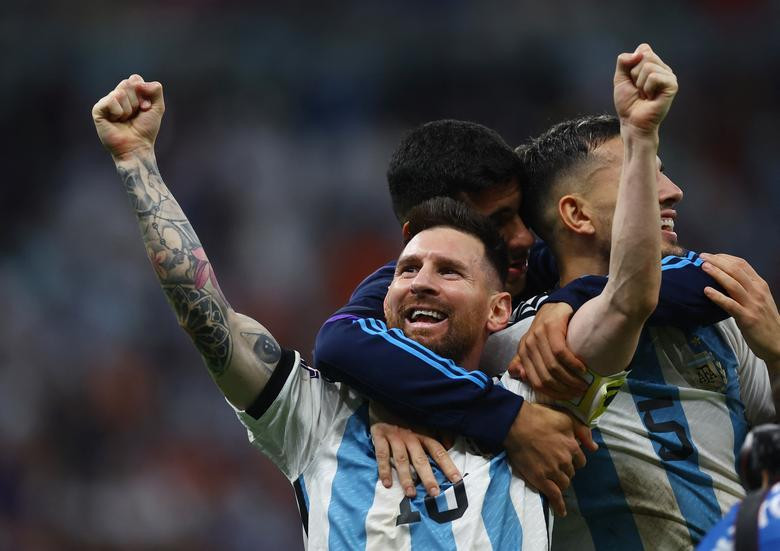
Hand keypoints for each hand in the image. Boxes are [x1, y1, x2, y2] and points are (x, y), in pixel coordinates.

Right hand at [92, 74, 164, 160]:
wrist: (137, 146)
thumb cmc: (146, 129)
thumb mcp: (157, 107)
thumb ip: (156, 90)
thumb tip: (137, 79)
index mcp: (129, 93)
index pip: (135, 79)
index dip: (144, 94)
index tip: (145, 108)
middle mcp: (116, 95)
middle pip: (127, 84)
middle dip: (136, 101)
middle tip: (135, 116)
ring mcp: (106, 102)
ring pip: (120, 93)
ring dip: (128, 110)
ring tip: (125, 120)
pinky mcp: (98, 110)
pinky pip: (111, 100)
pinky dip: (118, 112)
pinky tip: (116, 121)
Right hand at [370, 404, 460, 497]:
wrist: (384, 396)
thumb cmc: (406, 413)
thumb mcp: (423, 419)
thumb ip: (439, 431)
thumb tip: (450, 445)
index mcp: (423, 433)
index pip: (438, 451)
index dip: (448, 465)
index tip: (456, 481)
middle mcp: (411, 436)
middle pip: (420, 458)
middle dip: (428, 476)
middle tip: (434, 493)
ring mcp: (394, 436)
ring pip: (402, 459)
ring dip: (406, 477)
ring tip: (411, 493)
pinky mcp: (379, 435)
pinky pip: (381, 454)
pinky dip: (383, 469)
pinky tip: (387, 483)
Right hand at [503, 402, 596, 516]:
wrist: (515, 424)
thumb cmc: (539, 418)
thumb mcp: (565, 418)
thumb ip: (582, 431)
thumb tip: (595, 447)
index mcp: (572, 446)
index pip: (580, 461)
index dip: (573, 460)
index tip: (564, 458)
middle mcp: (565, 460)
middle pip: (571, 472)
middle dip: (565, 470)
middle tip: (553, 464)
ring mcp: (553, 471)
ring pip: (564, 483)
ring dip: (560, 482)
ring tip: (551, 479)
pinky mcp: (540, 479)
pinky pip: (554, 496)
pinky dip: (559, 505)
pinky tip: (561, 512)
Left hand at [508, 302, 587, 399]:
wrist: (556, 306)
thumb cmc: (547, 330)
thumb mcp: (534, 346)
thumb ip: (525, 362)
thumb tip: (519, 376)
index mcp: (522, 353)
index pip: (535, 382)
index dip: (553, 394)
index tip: (569, 398)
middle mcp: (527, 346)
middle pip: (545, 377)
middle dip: (564, 389)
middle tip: (579, 392)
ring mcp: (538, 336)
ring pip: (553, 367)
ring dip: (571, 379)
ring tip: (583, 383)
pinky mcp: (550, 328)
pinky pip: (561, 353)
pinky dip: (573, 364)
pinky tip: (582, 369)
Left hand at [614, 43, 677, 137]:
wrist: (631, 121)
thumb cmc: (627, 102)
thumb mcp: (620, 78)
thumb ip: (623, 61)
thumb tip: (638, 53)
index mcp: (653, 64)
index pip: (643, 49)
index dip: (631, 65)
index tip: (633, 81)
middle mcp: (663, 68)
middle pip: (645, 56)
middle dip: (634, 74)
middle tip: (638, 89)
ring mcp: (669, 76)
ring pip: (648, 66)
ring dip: (640, 84)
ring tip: (644, 95)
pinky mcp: (672, 85)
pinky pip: (654, 77)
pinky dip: (647, 88)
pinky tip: (650, 97)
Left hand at [700, 253, 779, 363]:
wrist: (778, 342)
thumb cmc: (764, 320)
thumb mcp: (759, 299)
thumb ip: (746, 288)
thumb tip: (725, 278)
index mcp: (760, 284)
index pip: (742, 264)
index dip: (725, 258)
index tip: (711, 255)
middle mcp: (757, 291)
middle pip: (736, 270)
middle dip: (717, 261)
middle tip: (702, 256)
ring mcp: (753, 304)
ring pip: (733, 284)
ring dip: (716, 274)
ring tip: (703, 267)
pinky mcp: (747, 318)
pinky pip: (730, 305)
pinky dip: (717, 296)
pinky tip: (706, 291)